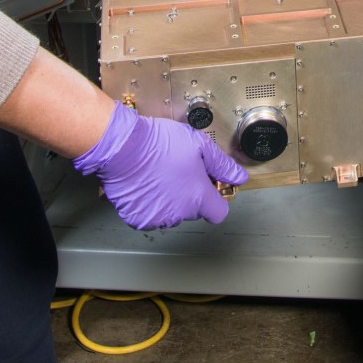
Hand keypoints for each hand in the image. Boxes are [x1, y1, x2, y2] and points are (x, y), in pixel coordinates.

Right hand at [72, 103, 247, 229]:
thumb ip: (222, 165)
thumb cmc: (159, 143)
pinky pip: (149, 215)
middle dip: (189, 195)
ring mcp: (157, 218)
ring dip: (168, 200)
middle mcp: (179, 212)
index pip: (218, 212)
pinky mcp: (138, 218)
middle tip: (179, 172)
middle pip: (192, 210)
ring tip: (160, 175)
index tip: (208, 188)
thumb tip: (239, 177)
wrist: (123, 147)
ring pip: (170, 213)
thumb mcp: (199, 145)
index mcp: (197, 197)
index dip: (214, 200)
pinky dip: (149, 203)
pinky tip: (146, 184)